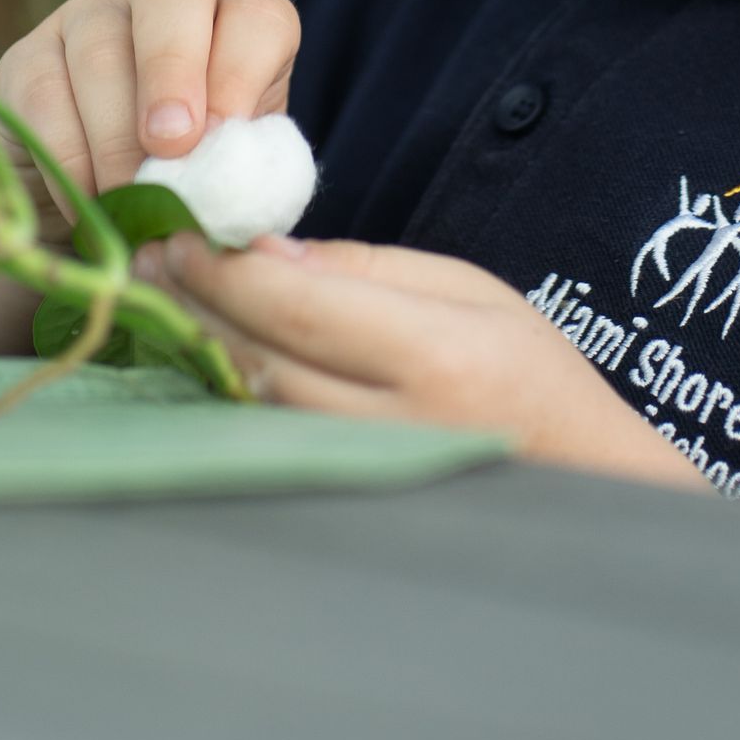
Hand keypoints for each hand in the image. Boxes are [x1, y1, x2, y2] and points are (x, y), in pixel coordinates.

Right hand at [0, 0, 300, 241]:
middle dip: (171, 72)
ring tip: (128, 200)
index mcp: (233, 15)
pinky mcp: (26, 57)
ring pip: (98, 45)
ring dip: (115, 134)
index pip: (255, 14)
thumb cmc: (192, 187)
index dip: (241, 72)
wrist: (112, 206)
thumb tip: (229, 202)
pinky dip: (64, 157)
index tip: (223, 138)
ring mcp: (86, 16)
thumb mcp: (230, 176)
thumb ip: (238, 177)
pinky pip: (40, 93)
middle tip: (170, 149)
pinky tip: (83, 204)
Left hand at [133, 232, 712, 491]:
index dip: (226, 271)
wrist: (590, 485)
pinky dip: (231, 395)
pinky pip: (272, 442)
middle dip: (198, 304)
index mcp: (435, 358)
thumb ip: (365, 268)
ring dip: (203, 348)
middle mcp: (395, 427)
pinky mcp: (351, 504)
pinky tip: (207, 357)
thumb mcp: (468, 289)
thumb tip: (267, 252)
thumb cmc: (534, 374)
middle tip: (150, 257)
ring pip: (255, 407)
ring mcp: (370, 478)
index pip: (300, 308)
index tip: (180, 235)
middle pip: (262, 360)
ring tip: (166, 298)